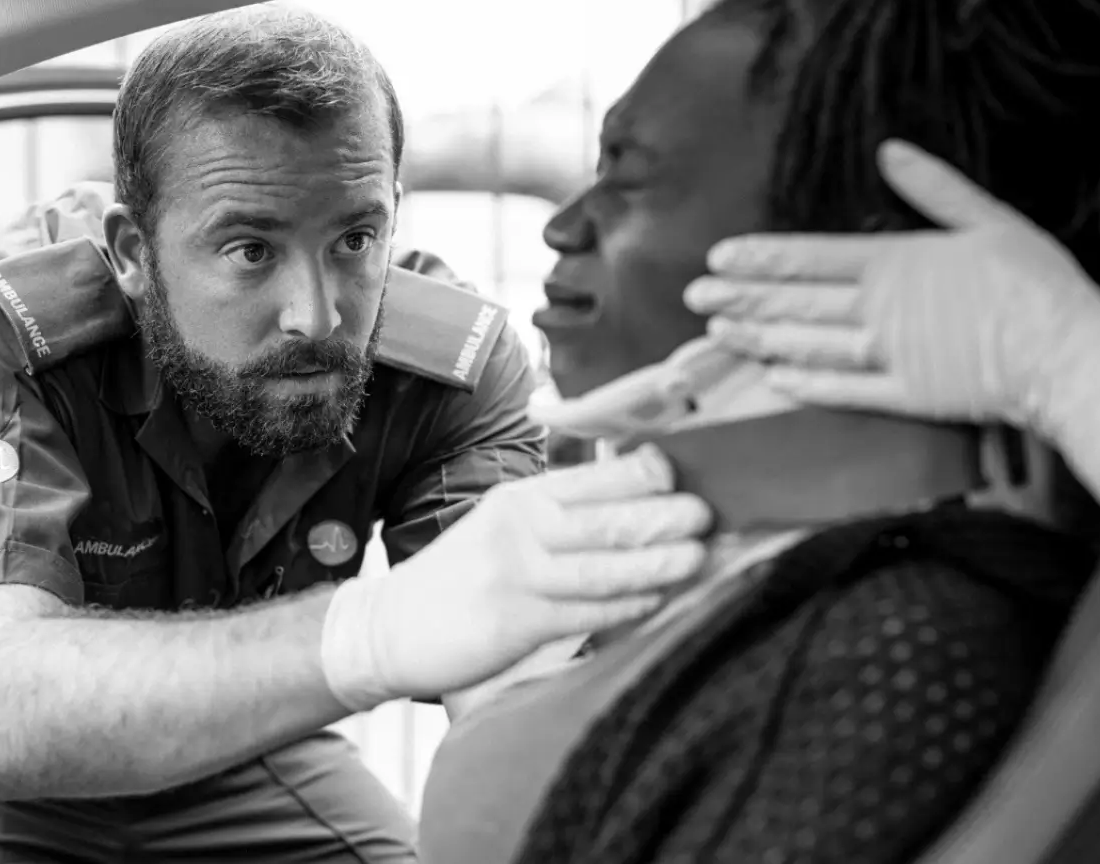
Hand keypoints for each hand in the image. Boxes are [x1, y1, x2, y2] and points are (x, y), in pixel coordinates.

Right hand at [319, 444, 709, 710]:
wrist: (391, 627)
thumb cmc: (461, 579)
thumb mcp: (503, 529)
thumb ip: (558, 515)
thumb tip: (633, 499)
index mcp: (521, 500)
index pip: (593, 477)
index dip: (645, 472)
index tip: (688, 472)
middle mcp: (520, 528)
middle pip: (607, 518)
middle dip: (664, 514)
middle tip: (709, 512)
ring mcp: (517, 575)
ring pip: (603, 566)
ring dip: (658, 560)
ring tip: (700, 555)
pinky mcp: (516, 621)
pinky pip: (586, 612)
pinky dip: (627, 605)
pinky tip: (658, 599)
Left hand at [682, 139, 1099, 442]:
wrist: (1066, 353)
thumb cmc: (1034, 284)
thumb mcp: (988, 219)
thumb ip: (933, 188)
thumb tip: (889, 152)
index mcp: (895, 262)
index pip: (810, 257)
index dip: (760, 259)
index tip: (718, 258)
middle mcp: (879, 309)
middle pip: (796, 301)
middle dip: (741, 297)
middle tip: (695, 296)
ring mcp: (888, 356)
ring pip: (808, 345)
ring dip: (760, 337)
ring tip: (719, 333)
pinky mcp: (905, 396)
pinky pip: (844, 391)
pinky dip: (807, 385)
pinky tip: (773, 380)